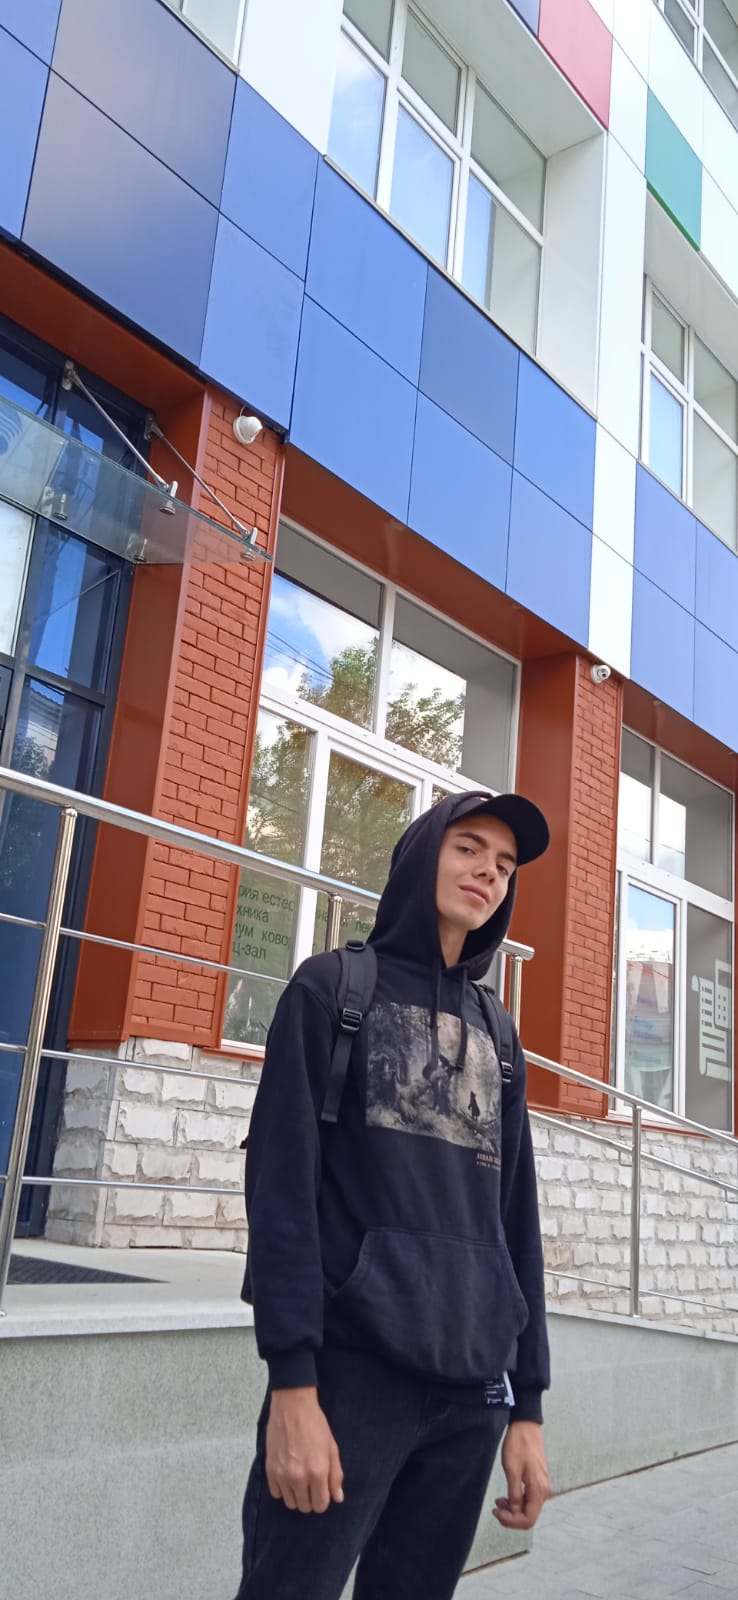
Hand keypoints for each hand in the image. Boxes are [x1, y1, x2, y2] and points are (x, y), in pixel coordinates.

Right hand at [266, 1387, 344, 1513]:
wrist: (292, 1407)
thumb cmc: (315, 1425)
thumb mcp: (332, 1448)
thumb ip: (335, 1475)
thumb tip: (337, 1498)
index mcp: (317, 1472)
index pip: (320, 1505)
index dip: (323, 1499)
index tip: (322, 1490)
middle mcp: (299, 1478)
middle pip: (305, 1507)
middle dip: (310, 1498)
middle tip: (311, 1483)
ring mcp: (282, 1475)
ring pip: (290, 1503)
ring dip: (296, 1495)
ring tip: (299, 1479)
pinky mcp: (270, 1470)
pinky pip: (276, 1494)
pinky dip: (282, 1489)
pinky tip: (287, 1475)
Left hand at [493, 1421, 550, 1530]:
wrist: (526, 1427)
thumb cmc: (518, 1445)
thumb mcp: (512, 1470)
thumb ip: (514, 1494)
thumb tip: (514, 1512)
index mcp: (539, 1490)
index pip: (528, 1520)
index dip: (511, 1521)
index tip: (497, 1512)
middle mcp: (543, 1491)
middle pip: (528, 1517)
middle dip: (511, 1517)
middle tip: (495, 1509)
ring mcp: (541, 1486)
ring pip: (528, 1509)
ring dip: (513, 1510)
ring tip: (498, 1502)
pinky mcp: (537, 1482)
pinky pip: (528, 1500)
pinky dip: (516, 1502)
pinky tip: (505, 1497)